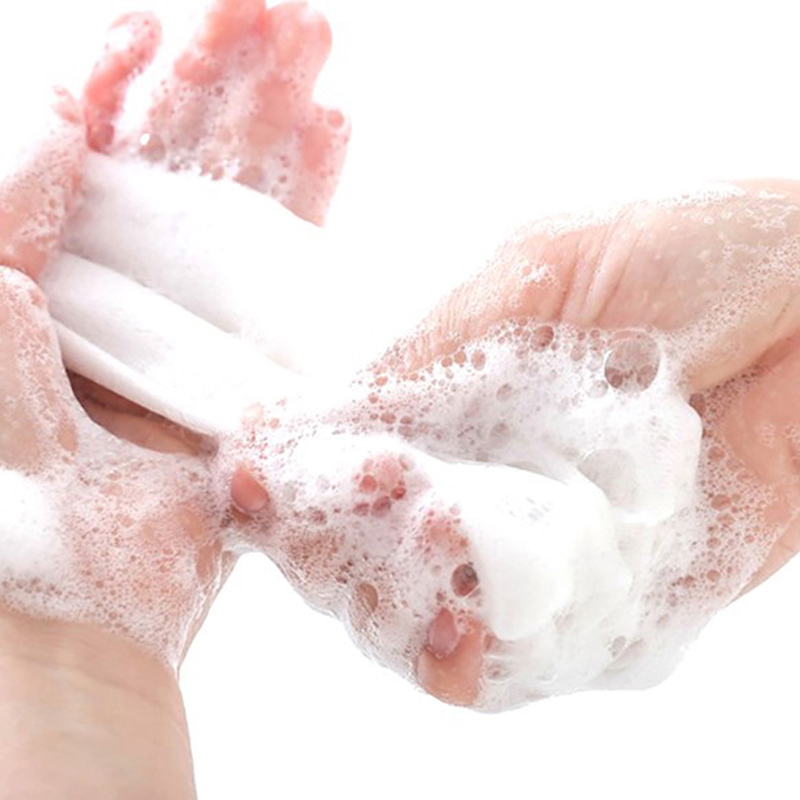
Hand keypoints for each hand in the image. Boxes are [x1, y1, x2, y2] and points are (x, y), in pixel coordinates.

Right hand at [225, 179, 799, 709]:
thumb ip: (433, 349)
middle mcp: (488, 483)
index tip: (250, 473)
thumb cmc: (699, 253)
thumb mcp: (542, 270)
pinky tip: (458, 638)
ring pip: (431, 616)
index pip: (343, 462)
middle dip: (334, 547)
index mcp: (455, 403)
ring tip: (422, 568)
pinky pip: (527, 661)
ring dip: (398, 608)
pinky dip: (479, 664)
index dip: (289, 476)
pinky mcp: (620, 604)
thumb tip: (321, 412)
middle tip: (364, 504)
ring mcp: (548, 550)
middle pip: (368, 552)